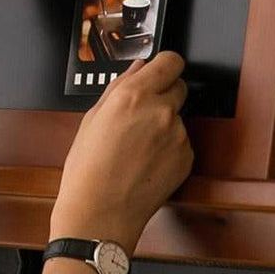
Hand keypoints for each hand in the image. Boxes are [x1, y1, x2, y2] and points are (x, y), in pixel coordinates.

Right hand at [50, 52, 192, 252]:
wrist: (100, 212)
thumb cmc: (88, 171)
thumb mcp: (92, 120)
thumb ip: (119, 88)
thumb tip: (136, 69)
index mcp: (133, 96)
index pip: (170, 61)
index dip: (164, 66)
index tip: (160, 71)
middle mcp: (160, 111)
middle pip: (179, 86)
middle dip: (164, 95)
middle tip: (141, 115)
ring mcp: (177, 135)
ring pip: (178, 117)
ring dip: (164, 125)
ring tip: (137, 147)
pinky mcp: (186, 157)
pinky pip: (181, 142)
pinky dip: (169, 148)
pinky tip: (146, 162)